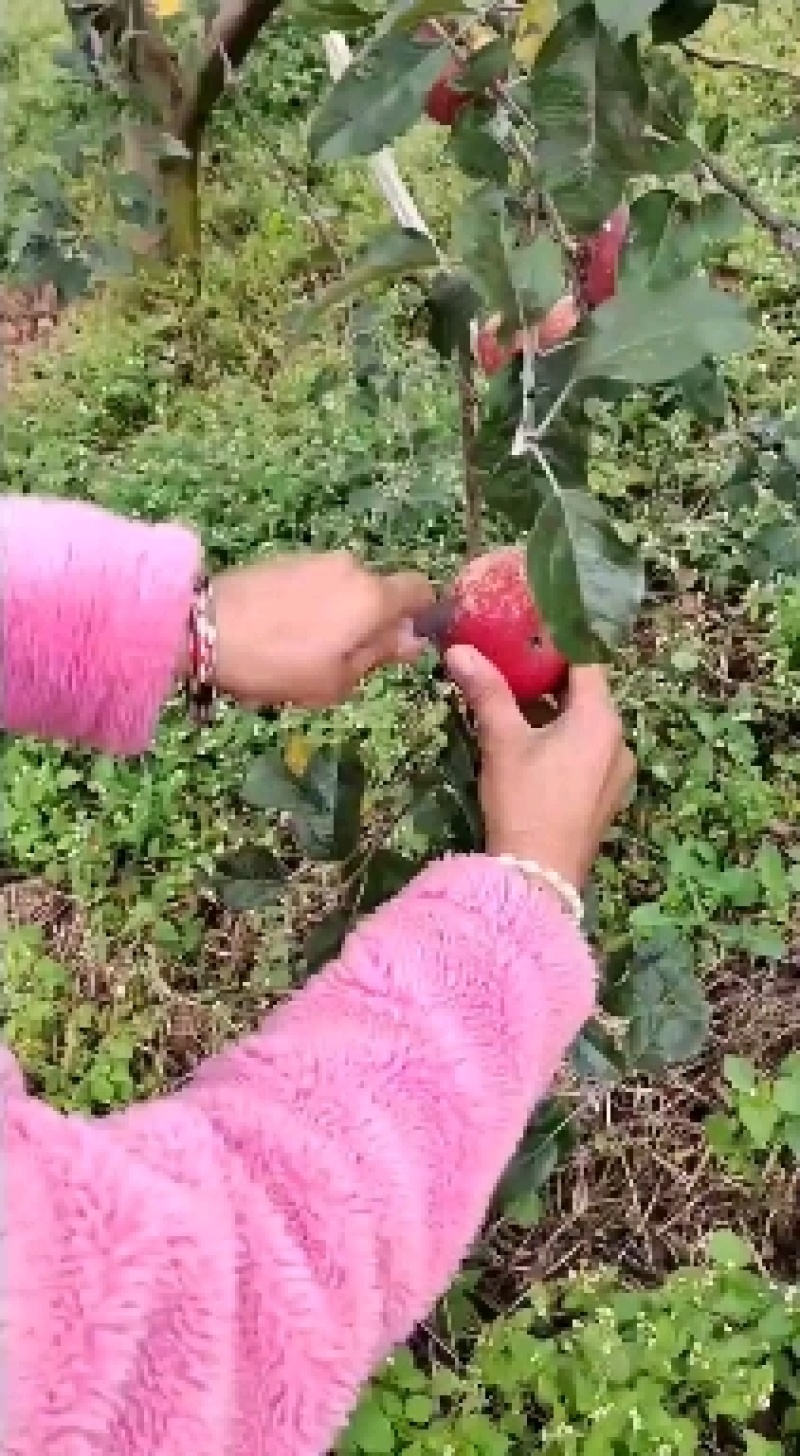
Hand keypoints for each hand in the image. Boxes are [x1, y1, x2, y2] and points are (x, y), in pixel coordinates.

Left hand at [211, 552, 434, 708]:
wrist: (204, 629)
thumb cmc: (279, 664)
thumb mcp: (336, 680)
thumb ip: (379, 655)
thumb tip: (412, 639)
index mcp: (372, 597)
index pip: (420, 589)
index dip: (420, 615)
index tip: (401, 643)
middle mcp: (351, 567)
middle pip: (378, 593)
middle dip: (370, 622)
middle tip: (342, 660)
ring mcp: (314, 559)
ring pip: (343, 589)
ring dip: (336, 615)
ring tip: (301, 650)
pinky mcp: (283, 559)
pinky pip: (313, 584)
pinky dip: (308, 606)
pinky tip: (279, 633)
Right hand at [446, 647, 633, 889]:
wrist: (538, 877)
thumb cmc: (525, 800)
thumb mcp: (502, 741)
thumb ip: (486, 691)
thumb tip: (459, 649)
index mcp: (601, 718)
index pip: (585, 661)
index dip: (557, 642)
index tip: (527, 630)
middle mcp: (618, 740)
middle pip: (587, 693)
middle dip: (550, 678)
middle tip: (512, 663)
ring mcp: (616, 772)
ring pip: (586, 725)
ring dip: (554, 711)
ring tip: (514, 702)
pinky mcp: (605, 797)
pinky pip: (587, 753)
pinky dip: (563, 739)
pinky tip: (530, 746)